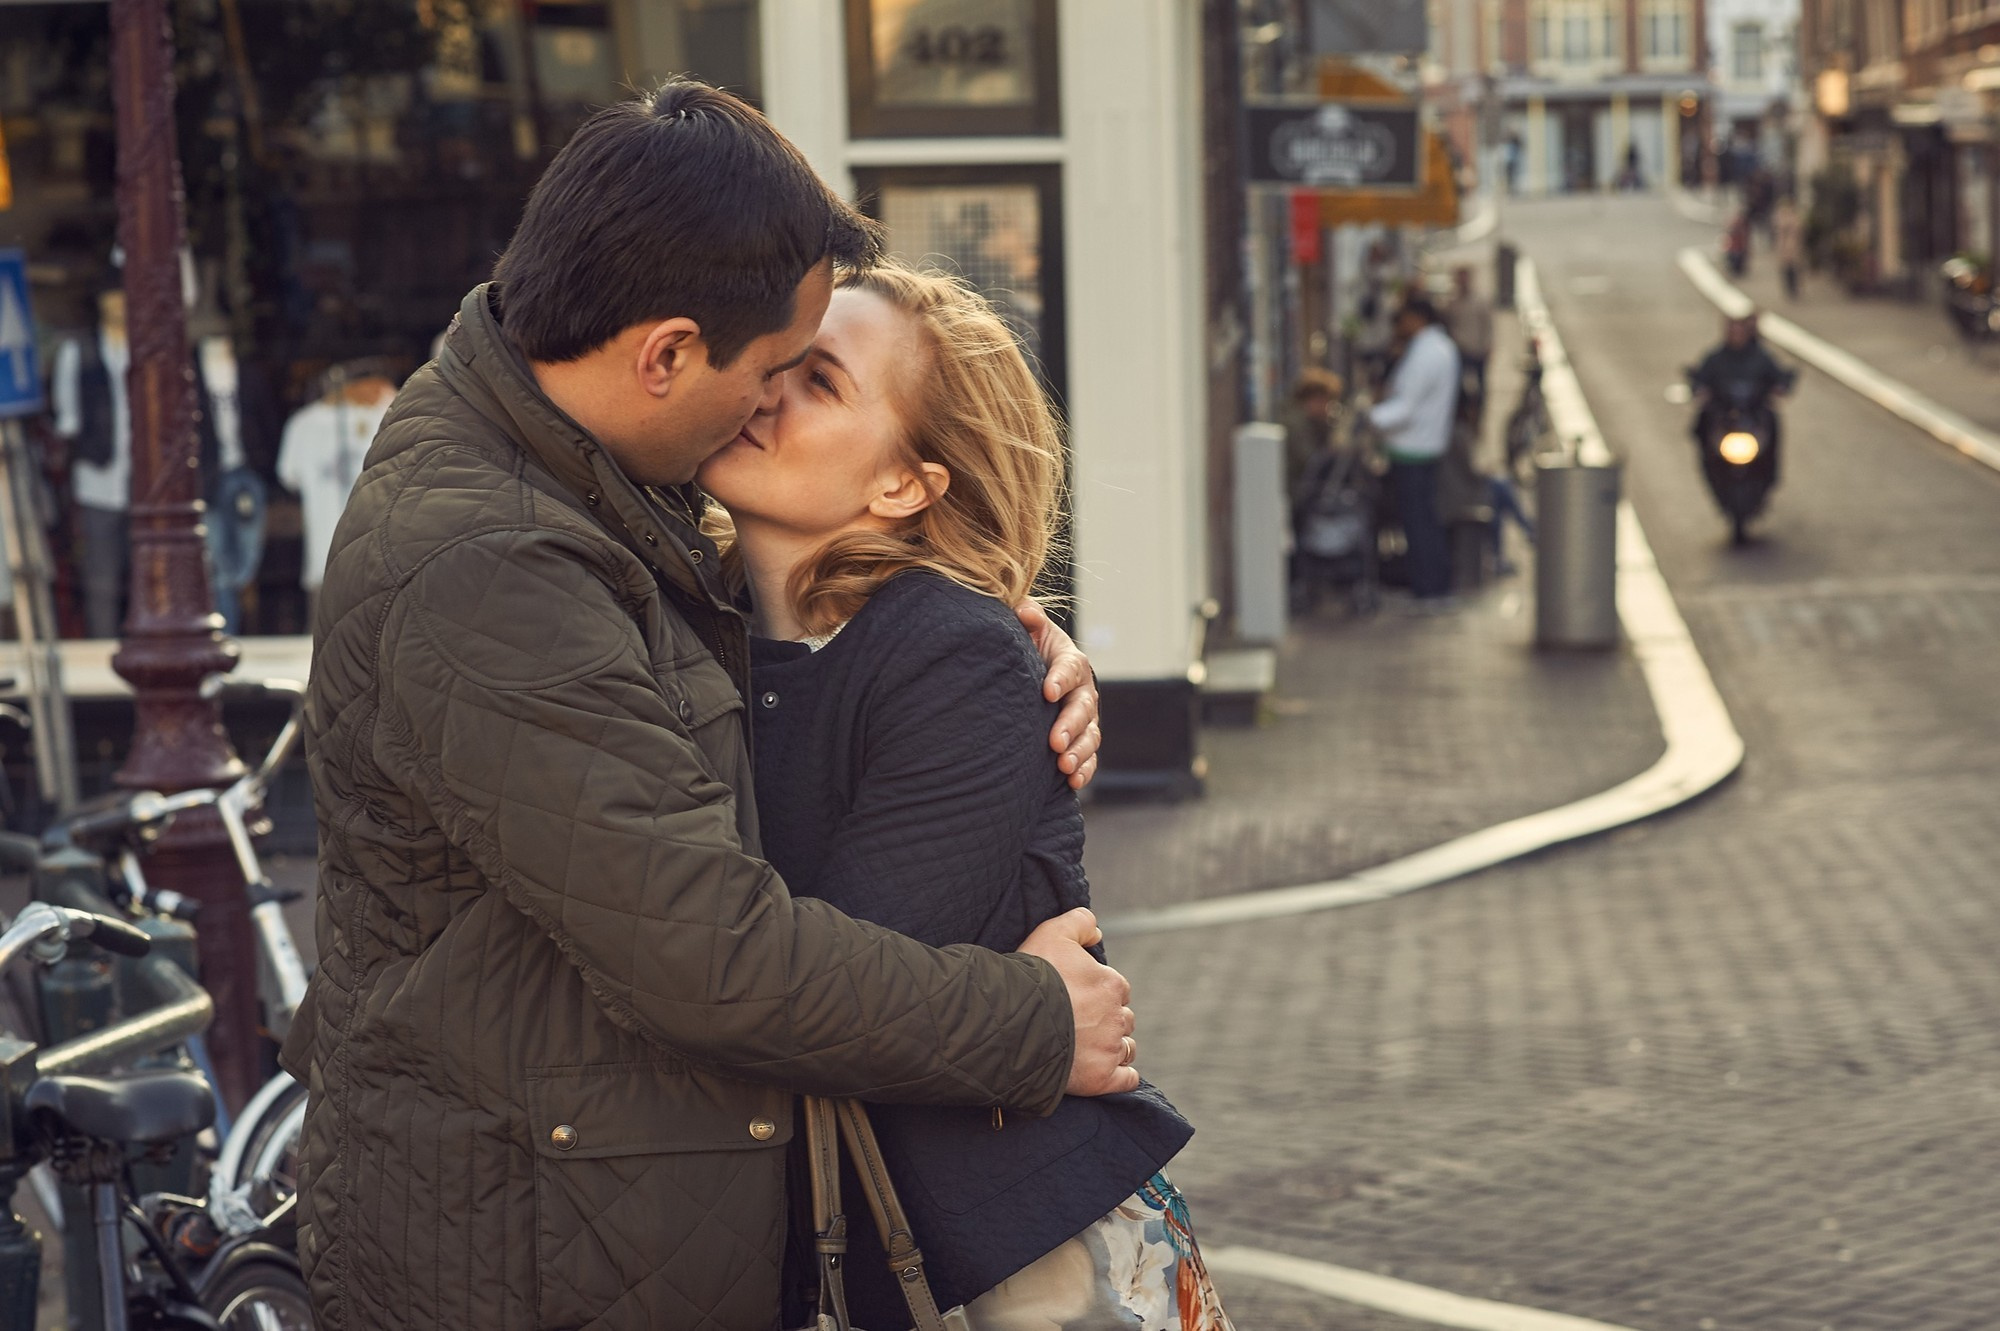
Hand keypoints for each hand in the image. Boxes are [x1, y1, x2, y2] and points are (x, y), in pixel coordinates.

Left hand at [1015, 599, 1100, 790]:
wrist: (1039, 674)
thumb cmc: (1030, 649)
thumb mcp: (1029, 630)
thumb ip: (1028, 619)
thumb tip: (1024, 611)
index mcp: (1070, 662)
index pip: (1069, 668)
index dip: (1060, 679)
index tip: (1047, 691)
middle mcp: (1083, 691)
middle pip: (1083, 708)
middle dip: (1071, 726)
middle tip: (1055, 741)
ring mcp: (1085, 719)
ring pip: (1090, 736)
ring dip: (1079, 752)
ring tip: (1064, 766)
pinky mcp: (1081, 740)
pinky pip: (1088, 757)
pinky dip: (1084, 770)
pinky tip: (1073, 782)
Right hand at [1017, 908, 1137, 1095]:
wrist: (1011, 1022)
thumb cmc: (1030, 977)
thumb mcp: (1052, 933)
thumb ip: (1079, 922)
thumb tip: (1097, 931)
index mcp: (1110, 984)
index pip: (1117, 989)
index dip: (1099, 992)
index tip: (1079, 998)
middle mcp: (1116, 1017)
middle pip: (1122, 1018)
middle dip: (1107, 1020)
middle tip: (1080, 1022)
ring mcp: (1109, 1050)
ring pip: (1126, 1048)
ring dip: (1115, 1047)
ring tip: (1091, 1047)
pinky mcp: (1101, 1078)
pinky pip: (1126, 1079)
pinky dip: (1121, 1076)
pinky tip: (1108, 1072)